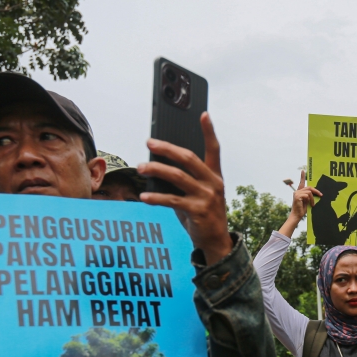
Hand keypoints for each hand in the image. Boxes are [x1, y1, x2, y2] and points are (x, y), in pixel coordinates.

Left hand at [139, 112, 232, 265]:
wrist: (215, 241)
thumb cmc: (202, 214)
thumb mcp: (197, 194)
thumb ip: (183, 180)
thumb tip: (156, 167)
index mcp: (215, 175)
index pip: (214, 149)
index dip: (209, 131)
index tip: (203, 114)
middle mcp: (213, 183)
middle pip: (188, 158)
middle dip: (166, 148)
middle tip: (149, 143)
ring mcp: (206, 197)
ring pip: (177, 177)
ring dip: (156, 170)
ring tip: (140, 168)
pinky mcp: (198, 211)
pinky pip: (172, 200)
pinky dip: (156, 198)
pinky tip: (144, 197)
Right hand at [278, 171, 320, 237]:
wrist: (297, 216)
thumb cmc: (302, 209)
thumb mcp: (307, 201)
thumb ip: (310, 196)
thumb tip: (317, 193)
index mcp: (299, 192)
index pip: (301, 182)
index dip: (302, 176)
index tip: (303, 170)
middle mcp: (297, 191)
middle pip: (309, 187)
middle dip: (316, 191)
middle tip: (321, 195)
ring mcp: (297, 193)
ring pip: (309, 191)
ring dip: (313, 198)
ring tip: (313, 204)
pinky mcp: (297, 196)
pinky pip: (308, 195)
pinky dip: (311, 200)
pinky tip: (310, 204)